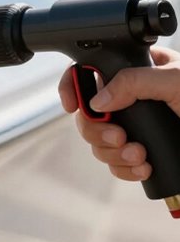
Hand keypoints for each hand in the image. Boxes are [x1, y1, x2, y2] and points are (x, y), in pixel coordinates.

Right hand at [58, 47, 179, 180]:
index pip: (92, 72)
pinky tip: (144, 167)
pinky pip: (116, 163)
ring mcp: (138, 127)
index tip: (72, 105)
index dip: (74, 87)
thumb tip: (98, 100)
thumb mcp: (177, 82)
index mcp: (140, 72)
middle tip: (120, 138)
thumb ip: (135, 82)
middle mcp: (134, 99)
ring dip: (114, 154)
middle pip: (90, 114)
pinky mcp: (143, 152)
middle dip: (99, 132)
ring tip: (140, 156)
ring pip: (99, 142)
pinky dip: (125, 169)